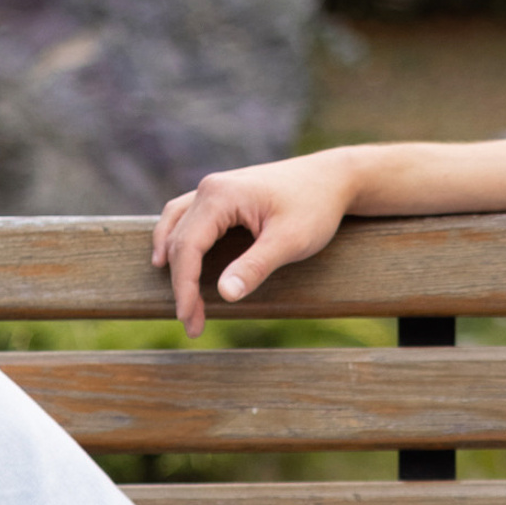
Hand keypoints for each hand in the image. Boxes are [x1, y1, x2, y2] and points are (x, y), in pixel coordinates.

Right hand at [154, 151, 357, 337]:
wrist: (331, 179)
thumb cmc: (314, 207)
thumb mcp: (289, 242)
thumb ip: (255, 267)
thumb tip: (224, 295)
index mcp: (220, 196)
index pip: (188, 247)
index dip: (185, 287)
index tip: (190, 319)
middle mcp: (209, 189)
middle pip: (178, 242)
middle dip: (182, 286)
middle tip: (192, 325)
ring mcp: (213, 190)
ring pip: (175, 228)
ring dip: (174, 265)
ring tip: (183, 301)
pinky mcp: (221, 196)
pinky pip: (186, 220)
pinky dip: (178, 244)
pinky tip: (175, 262)